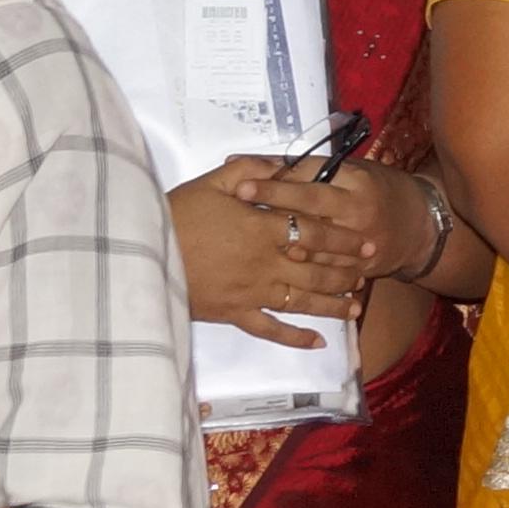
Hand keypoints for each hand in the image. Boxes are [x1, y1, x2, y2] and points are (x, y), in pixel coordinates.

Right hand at [170, 159, 383, 347]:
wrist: (140, 253)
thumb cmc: (175, 213)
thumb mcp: (212, 181)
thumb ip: (251, 169)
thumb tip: (283, 164)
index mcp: (261, 227)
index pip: (314, 232)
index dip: (342, 238)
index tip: (364, 241)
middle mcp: (265, 262)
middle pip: (317, 269)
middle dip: (346, 270)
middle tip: (368, 271)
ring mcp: (253, 292)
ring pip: (304, 301)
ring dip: (333, 304)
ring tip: (356, 305)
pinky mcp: (235, 314)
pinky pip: (271, 329)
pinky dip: (295, 338)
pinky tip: (318, 342)